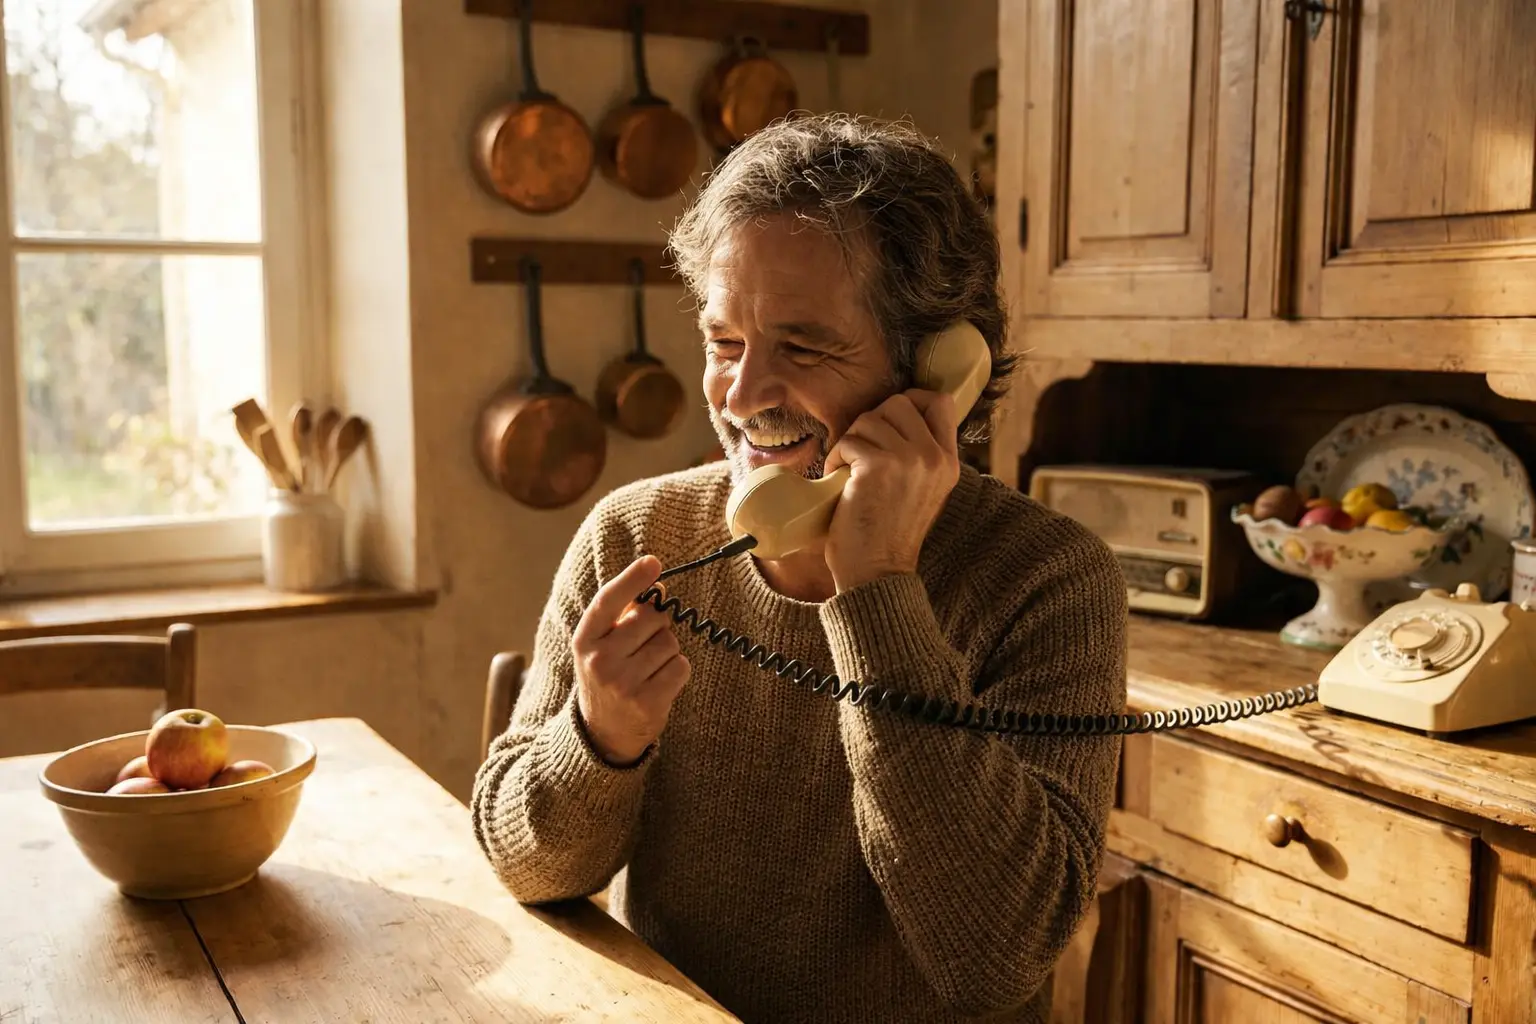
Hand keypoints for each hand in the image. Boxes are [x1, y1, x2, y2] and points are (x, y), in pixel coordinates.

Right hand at [572, 555, 689, 765]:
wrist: (603, 734)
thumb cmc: (608, 675)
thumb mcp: (600, 645)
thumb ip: (623, 615)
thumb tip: (658, 587)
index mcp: (584, 639)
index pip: (608, 601)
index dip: (632, 579)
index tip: (653, 563)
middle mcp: (600, 660)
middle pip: (651, 617)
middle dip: (658, 624)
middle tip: (644, 643)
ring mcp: (623, 683)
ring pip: (670, 642)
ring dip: (667, 651)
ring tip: (648, 669)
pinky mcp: (647, 703)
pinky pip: (681, 666)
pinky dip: (677, 671)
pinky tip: (659, 683)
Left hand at [823, 389, 959, 593]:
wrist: (877, 572)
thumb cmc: (888, 534)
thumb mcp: (922, 489)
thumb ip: (919, 455)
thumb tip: (892, 418)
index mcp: (948, 462)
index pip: (941, 402)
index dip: (911, 400)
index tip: (889, 421)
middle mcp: (934, 457)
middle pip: (899, 403)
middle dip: (872, 422)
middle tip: (862, 452)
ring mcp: (908, 459)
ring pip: (869, 419)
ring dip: (851, 442)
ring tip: (849, 471)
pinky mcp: (878, 466)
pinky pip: (848, 441)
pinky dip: (836, 458)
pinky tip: (840, 481)